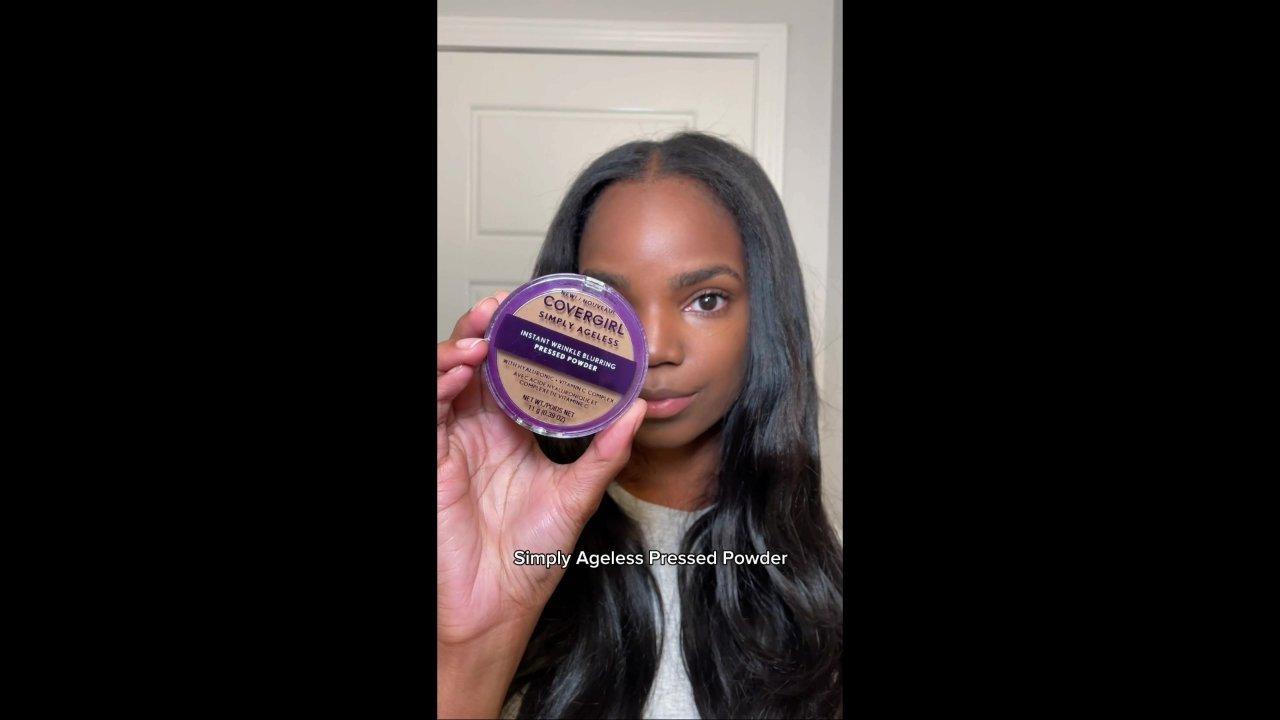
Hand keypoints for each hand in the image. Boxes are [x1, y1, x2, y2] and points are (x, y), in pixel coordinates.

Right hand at [437, 293, 645, 649]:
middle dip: (486, 328)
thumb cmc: (530, 558)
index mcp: (513, 433)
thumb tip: (638, 408)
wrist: (497, 608)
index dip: (521, 339)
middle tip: (505, 305)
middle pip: (476, 363)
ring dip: (459, 348)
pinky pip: (430, 412)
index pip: (513, 371)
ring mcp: (452, 443)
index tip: (542, 311)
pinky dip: (441, 384)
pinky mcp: (433, 461)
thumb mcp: (578, 496)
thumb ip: (605, 452)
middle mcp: (480, 431)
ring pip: (446, 378)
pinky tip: (462, 369)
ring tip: (482, 334)